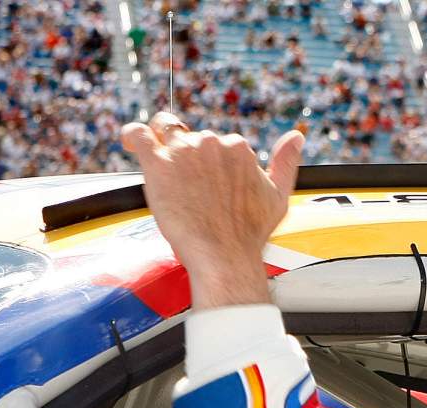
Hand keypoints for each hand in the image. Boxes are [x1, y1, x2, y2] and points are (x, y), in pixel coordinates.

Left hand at [122, 113, 304, 308]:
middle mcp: (211, 143)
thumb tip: (296, 137)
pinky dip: (132, 134)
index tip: (203, 182)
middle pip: (190, 137)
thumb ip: (286, 163)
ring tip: (157, 165)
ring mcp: (184, 152)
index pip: (216, 142)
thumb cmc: (249, 234)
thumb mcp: (278, 197)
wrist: (225, 257)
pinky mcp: (159, 164)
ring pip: (164, 131)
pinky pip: (140, 134)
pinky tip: (130, 140)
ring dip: (160, 144)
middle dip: (186, 158)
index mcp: (237, 148)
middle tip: (184, 189)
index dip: (207, 162)